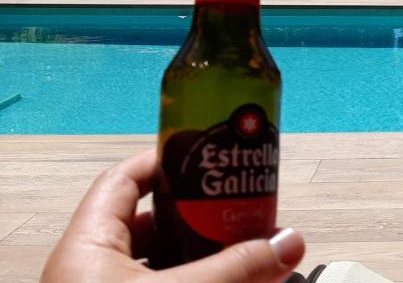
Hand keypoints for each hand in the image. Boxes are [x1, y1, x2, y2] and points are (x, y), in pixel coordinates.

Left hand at [41, 149, 304, 282]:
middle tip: (247, 212)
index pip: (123, 180)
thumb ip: (237, 268)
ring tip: (255, 257)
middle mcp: (93, 274)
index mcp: (86, 248)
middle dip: (205, 219)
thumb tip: (292, 241)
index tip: (213, 155)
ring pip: (166, 269)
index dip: (167, 161)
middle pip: (152, 226)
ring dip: (213, 262)